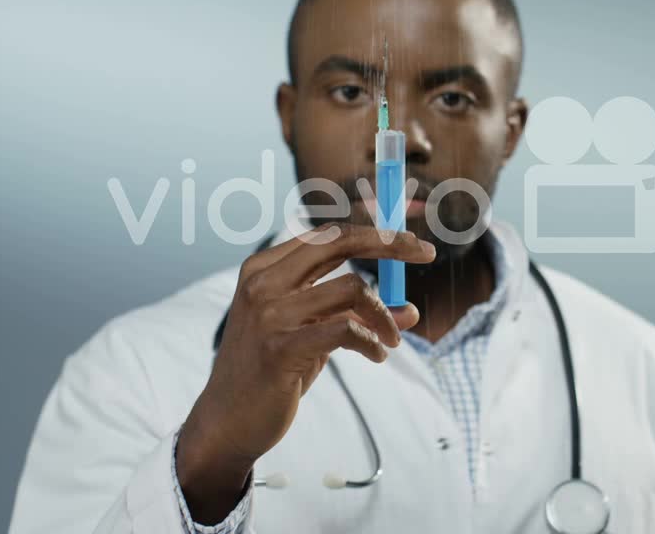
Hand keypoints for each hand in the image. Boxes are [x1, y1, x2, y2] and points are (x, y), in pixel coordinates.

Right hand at [176, 223, 432, 521]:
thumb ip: (352, 315)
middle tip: (426, 254)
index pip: (329, 235)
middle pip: (340, 242)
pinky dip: (371, 340)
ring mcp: (268, 313)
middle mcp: (262, 282)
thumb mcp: (312, 334)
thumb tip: (410, 310)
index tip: (414, 244)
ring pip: (351, 288)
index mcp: (264, 268)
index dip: (376, 234)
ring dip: (383, 315)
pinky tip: (377, 355)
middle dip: (391, 244)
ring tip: (390, 341)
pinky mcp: (280, 347)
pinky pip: (346, 329)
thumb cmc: (271, 373)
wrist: (227, 421)